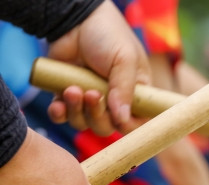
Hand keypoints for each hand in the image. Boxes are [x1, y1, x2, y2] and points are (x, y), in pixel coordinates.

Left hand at [46, 1, 150, 133]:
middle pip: (106, 127)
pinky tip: (58, 103)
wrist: (75, 19)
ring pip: (83, 123)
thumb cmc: (108, 35)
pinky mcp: (66, 94)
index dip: (129, 126)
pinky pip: (62, 116)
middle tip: (92, 94)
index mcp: (134, 93)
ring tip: (72, 89)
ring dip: (77, 111)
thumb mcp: (124, 60)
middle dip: (98, 116)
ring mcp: (89, 98)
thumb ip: (124, 91)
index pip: (137, 121)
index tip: (120, 120)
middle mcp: (113, 100)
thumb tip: (123, 121)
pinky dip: (59, 114)